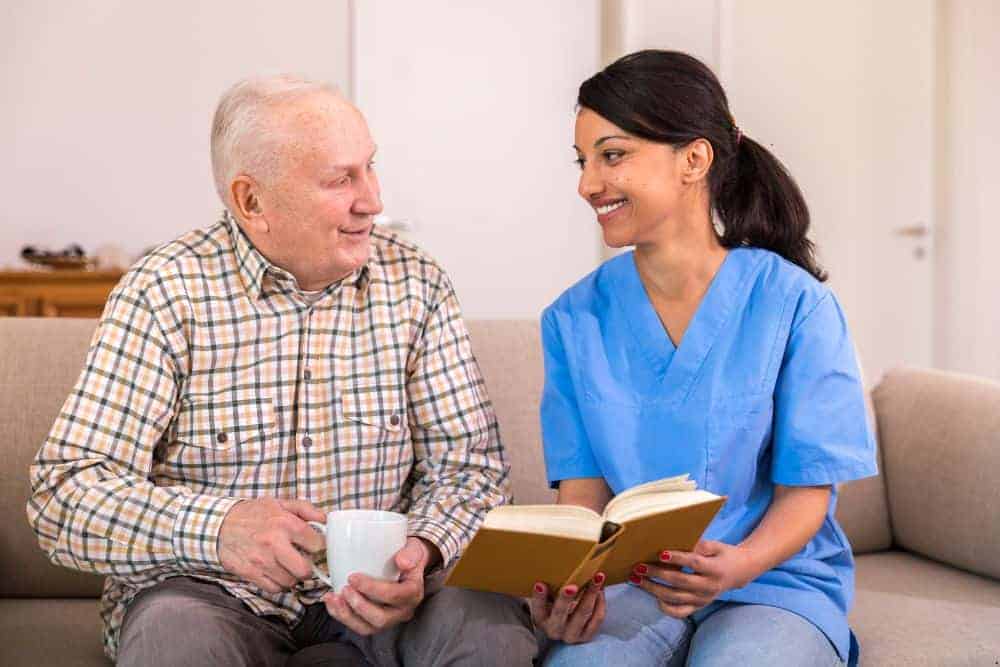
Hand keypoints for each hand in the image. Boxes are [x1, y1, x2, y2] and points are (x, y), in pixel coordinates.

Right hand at [218, 497, 325, 593]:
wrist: (220, 524)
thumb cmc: (253, 514)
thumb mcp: (280, 503)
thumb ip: (306, 508)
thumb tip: (325, 519)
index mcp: (286, 523)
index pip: (317, 544)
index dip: (319, 547)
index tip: (314, 548)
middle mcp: (275, 543)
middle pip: (304, 570)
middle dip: (307, 568)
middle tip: (303, 562)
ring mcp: (262, 561)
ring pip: (289, 582)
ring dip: (291, 576)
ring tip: (286, 566)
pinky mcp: (250, 573)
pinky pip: (273, 588)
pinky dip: (277, 584)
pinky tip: (275, 572)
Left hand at [322, 537, 434, 635]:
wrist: (407, 565)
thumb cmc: (408, 556)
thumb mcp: (413, 550)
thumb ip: (410, 554)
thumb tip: (401, 561)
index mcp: (413, 593)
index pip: (395, 596)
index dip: (373, 589)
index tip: (353, 577)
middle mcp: (403, 611)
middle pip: (380, 618)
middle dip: (359, 606)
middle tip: (345, 589)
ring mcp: (389, 619)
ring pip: (367, 627)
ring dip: (347, 615)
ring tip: (334, 598)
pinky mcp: (375, 622)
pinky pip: (358, 626)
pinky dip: (342, 616)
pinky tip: (332, 602)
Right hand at [529, 572, 606, 643]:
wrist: (569, 628)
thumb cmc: (557, 607)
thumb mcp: (549, 600)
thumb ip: (550, 588)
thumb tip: (557, 568)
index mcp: (542, 620)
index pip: (538, 609)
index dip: (539, 598)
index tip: (540, 584)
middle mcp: (555, 630)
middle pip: (560, 613)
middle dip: (566, 599)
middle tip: (572, 586)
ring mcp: (572, 635)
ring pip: (583, 613)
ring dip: (591, 593)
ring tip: (597, 577)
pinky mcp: (588, 635)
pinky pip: (597, 618)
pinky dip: (600, 601)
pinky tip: (601, 589)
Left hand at [631, 540, 756, 617]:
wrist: (739, 572)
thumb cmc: (722, 554)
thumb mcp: (715, 545)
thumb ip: (698, 544)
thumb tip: (675, 541)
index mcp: (715, 569)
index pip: (694, 563)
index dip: (677, 558)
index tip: (660, 553)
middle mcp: (710, 587)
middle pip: (680, 582)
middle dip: (657, 574)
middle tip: (640, 566)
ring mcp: (704, 599)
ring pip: (675, 597)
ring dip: (653, 589)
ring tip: (637, 580)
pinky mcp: (699, 607)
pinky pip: (680, 612)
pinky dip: (666, 607)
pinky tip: (653, 596)